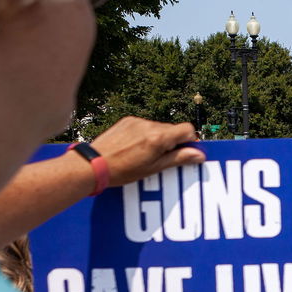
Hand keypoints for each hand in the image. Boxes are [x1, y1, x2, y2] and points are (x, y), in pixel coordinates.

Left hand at [88, 116, 205, 186]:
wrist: (92, 164)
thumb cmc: (122, 170)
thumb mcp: (154, 168)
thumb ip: (178, 159)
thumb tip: (199, 155)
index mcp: (159, 137)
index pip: (187, 129)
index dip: (189, 141)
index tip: (185, 153)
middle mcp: (150, 125)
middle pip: (173, 129)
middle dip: (173, 142)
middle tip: (164, 159)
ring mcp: (137, 121)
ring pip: (159, 127)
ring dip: (159, 139)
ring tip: (145, 155)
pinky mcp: (127, 120)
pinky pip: (145, 125)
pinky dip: (145, 135)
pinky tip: (135, 148)